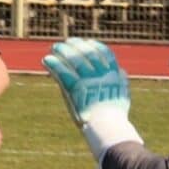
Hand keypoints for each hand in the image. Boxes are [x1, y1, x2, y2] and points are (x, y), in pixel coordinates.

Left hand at [42, 37, 140, 168]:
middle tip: (67, 42)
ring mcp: (88, 81)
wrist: (107, 127)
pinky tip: (46, 60)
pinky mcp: (75, 89)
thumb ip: (121, 82)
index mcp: (113, 75)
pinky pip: (63, 73)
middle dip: (76, 46)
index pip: (106, 54)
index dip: (96, 46)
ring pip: (74, 61)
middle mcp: (101, 75)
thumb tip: (121, 70)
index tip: (88, 42)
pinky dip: (54, 65)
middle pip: (87, 54)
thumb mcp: (123, 96)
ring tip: (54, 47)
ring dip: (63, 52)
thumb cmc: (114, 115)